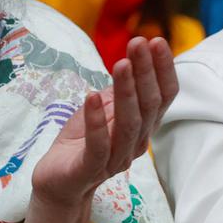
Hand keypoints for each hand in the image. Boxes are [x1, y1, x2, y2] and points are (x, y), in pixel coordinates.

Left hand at [32, 37, 176, 204]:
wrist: (58, 181)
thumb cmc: (83, 140)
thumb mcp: (103, 106)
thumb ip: (121, 88)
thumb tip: (138, 54)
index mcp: (144, 126)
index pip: (163, 97)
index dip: (164, 70)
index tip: (157, 41)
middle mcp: (136, 142)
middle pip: (149, 106)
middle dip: (146, 72)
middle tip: (139, 43)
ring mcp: (115, 158)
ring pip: (128, 124)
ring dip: (126, 92)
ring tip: (121, 63)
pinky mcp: (91, 169)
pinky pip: (98, 146)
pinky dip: (96, 121)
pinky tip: (91, 96)